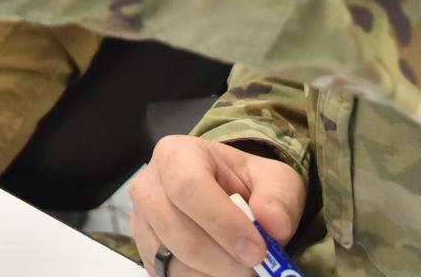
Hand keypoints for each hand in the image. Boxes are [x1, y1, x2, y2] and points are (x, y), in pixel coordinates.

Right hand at [129, 136, 305, 275]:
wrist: (226, 196)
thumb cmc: (246, 184)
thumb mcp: (274, 179)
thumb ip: (279, 198)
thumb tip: (275, 226)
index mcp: (176, 155)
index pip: (189, 188)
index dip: (223, 223)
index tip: (257, 250)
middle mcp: (149, 187)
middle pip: (180, 232)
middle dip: (223, 259)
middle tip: (256, 268)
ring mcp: (141, 223)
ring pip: (174, 261)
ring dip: (215, 273)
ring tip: (242, 267)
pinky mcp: (145, 253)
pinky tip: (222, 271)